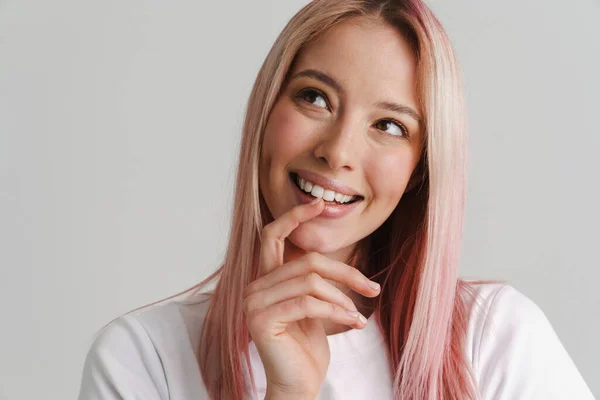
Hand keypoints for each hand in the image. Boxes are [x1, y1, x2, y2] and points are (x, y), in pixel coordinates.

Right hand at [243, 198, 380, 398]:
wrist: (298, 384)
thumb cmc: (307, 346)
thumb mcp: (315, 306)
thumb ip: (314, 280)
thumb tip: (340, 261)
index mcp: (266, 279)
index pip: (272, 235)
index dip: (294, 216)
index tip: (319, 203)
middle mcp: (255, 286)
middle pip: (307, 261)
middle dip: (345, 273)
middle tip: (372, 287)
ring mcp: (254, 303)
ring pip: (310, 281)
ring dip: (343, 298)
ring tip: (358, 316)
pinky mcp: (261, 320)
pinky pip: (308, 303)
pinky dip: (337, 311)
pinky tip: (354, 324)